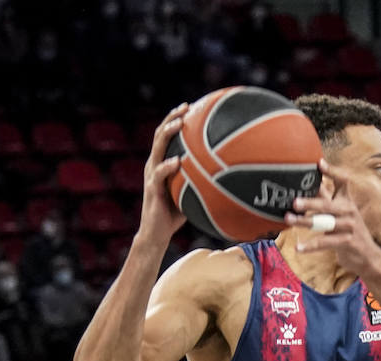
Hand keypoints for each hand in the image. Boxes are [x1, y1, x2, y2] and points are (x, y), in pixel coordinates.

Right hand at [138, 101, 189, 243]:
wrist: (157, 233)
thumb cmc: (176, 213)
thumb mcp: (191, 191)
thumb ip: (202, 179)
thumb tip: (228, 173)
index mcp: (162, 163)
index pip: (167, 136)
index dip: (175, 119)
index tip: (189, 106)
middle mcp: (154, 164)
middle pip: (160, 135)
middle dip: (172, 118)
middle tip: (185, 108)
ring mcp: (151, 176)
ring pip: (157, 149)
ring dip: (167, 135)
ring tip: (179, 125)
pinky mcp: (152, 190)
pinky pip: (159, 175)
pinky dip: (167, 167)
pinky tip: (176, 162)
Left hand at [286, 160, 380, 272]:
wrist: (367, 256)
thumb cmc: (348, 231)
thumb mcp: (340, 213)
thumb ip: (326, 199)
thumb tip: (308, 183)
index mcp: (346, 201)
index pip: (343, 182)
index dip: (333, 172)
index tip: (320, 163)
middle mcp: (349, 211)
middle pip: (327, 204)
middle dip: (310, 203)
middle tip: (294, 202)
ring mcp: (349, 227)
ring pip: (323, 223)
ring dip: (304, 222)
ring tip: (289, 219)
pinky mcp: (348, 242)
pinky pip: (325, 243)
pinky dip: (310, 246)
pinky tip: (298, 247)